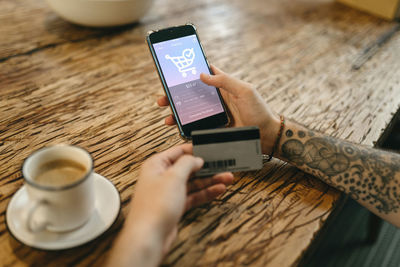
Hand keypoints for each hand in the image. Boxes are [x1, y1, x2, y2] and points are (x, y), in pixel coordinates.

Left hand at [115, 144, 232, 266]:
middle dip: (206, 167)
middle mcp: (161, 177)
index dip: (195, 150)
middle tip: (222, 165)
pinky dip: (205, 193)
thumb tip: (196, 158)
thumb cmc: (154, 207)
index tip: (209, 150)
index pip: (178, 151)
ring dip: (210, 181)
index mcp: (156, 165)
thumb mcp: (174, 177)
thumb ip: (187, 164)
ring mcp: (168, 193)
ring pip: (193, 183)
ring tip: (226, 178)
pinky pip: (193, 196)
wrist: (149, 236)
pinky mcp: (175, 206)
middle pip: (188, 168)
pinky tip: (217, 190)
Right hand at [157, 65, 280, 153]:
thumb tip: (202, 74)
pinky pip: (197, 127)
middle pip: (191, 95)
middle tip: (162, 99)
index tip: (174, 72)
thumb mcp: (245, 91)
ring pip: (191, 112)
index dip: (190, 72)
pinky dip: (186, 128)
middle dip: (175, 96)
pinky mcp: (214, 128)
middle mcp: (216, 100)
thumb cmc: (259, 111)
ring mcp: (214, 115)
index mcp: (223, 87)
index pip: (204, 75)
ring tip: (168, 117)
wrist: (266, 136)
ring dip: (178, 113)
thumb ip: (225, 81)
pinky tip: (178, 129)